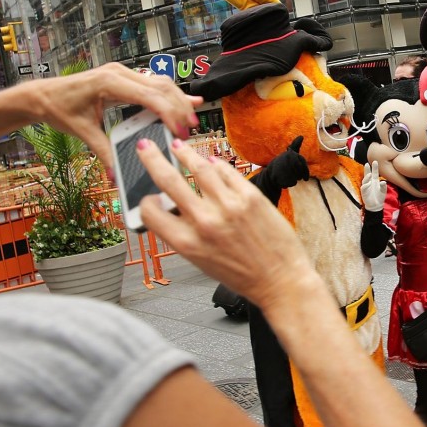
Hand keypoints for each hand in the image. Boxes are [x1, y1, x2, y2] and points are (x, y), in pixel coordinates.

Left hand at [33, 62, 201, 171]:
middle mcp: (119, 73)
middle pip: (162, 87)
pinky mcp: (125, 78)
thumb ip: (103, 152)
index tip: (181, 131)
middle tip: (190, 131)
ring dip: (178, 101)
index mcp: (109, 82)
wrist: (42, 95)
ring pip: (161, 83)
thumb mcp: (82, 132)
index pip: (150, 96)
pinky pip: (154, 84)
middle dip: (180, 108)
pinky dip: (171, 95)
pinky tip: (189, 101)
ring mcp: (123, 73)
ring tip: (191, 121)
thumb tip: (116, 176)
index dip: (170, 113)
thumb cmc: (59, 108)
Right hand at [137, 138, 318, 310]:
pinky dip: (216, 164)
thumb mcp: (202, 261)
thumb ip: (185, 234)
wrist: (281, 281)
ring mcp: (229, 206)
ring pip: (200, 167)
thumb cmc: (243, 275)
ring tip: (178, 146)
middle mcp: (205, 222)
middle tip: (145, 146)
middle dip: (152, 158)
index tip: (150, 196)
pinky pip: (227, 172)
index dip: (147, 202)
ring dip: (185, 153)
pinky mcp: (251, 197)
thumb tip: (172, 207)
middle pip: (169, 180)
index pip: (151, 212)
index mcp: (187, 243)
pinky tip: (211, 161)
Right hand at [268, 136, 310, 188]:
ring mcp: (284, 168)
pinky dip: (289, 183)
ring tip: (286, 175)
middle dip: (299, 175)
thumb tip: (301, 136)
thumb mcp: (289, 153)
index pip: (303, 163)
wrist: (268, 174)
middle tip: (291, 174)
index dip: (306, 171)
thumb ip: (295, 145)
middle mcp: (287, 160)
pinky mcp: (281, 177)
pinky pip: (293, 183)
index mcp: (290, 154)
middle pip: (301, 171)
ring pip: (298, 177)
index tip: (305, 176)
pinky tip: (283, 180)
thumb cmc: (281, 163)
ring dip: (294, 179)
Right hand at [361, 160, 386, 212]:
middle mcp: (370, 182)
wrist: (376, 205)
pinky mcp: (364, 192)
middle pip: (368, 174)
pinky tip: (368, 184)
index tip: (375, 161)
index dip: (374, 167)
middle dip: (367, 169)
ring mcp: (366, 187)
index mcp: (375, 181)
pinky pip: (364, 187)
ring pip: (365, 180)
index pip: (374, 172)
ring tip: (370, 174)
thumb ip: (383, 186)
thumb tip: (383, 182)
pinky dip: (366, 185)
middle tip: (367, 163)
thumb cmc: (379, 197)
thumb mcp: (383, 191)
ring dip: (367, 177)